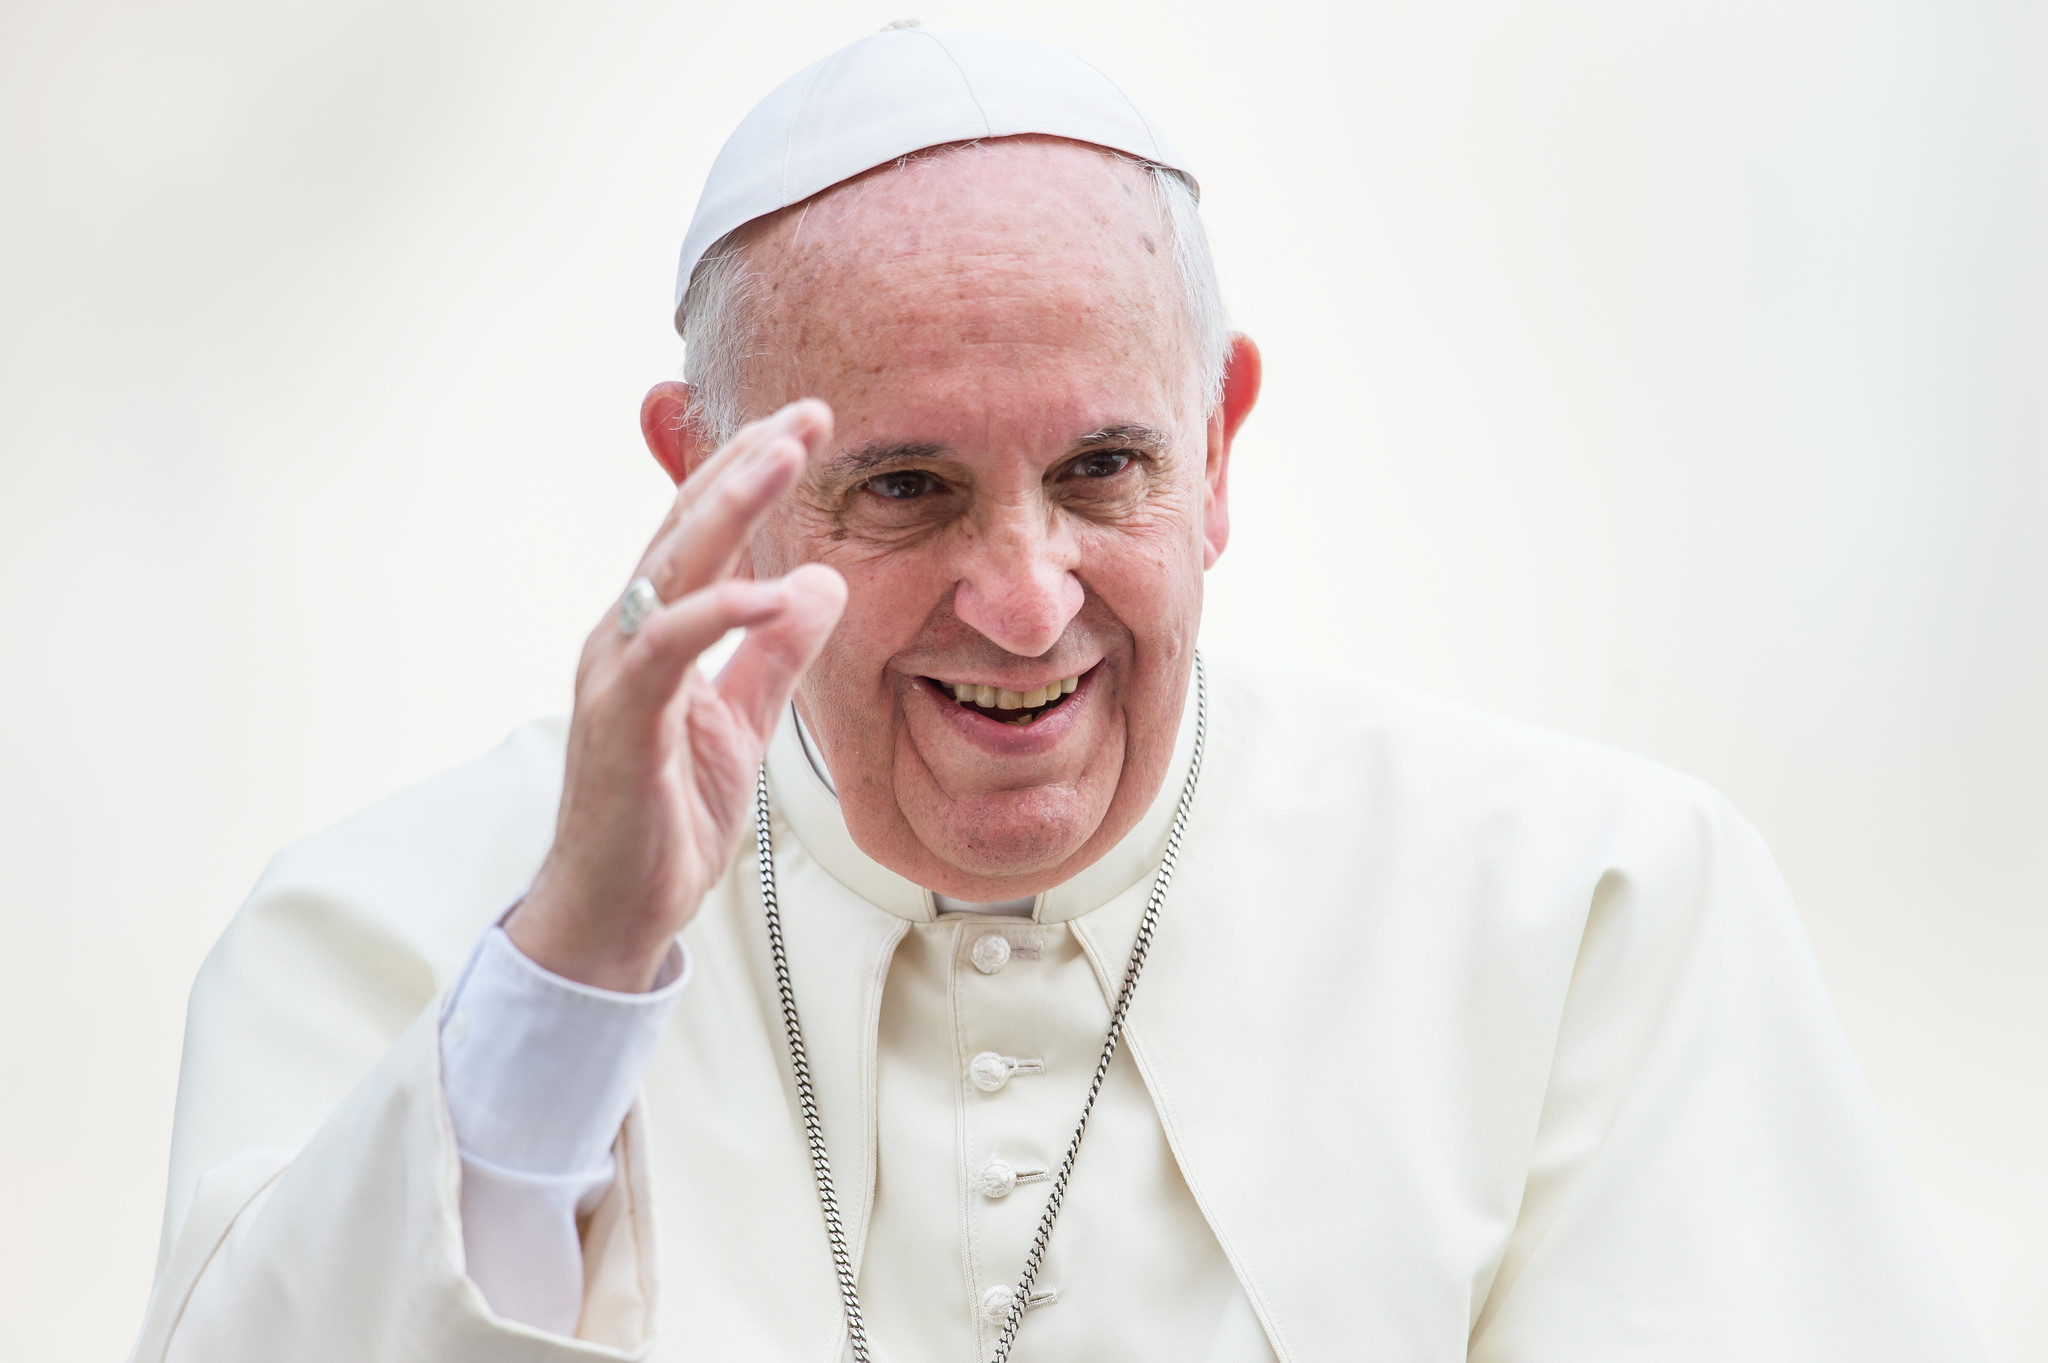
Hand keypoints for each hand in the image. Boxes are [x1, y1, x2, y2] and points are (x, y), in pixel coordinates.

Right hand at [506, 401, 845, 990]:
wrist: (619, 910)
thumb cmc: (668, 818)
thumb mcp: (745, 722)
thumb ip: (777, 653)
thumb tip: (820, 583)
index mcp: (654, 632)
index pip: (704, 533)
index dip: (750, 474)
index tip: (808, 426)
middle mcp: (625, 635)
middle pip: (685, 526)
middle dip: (746, 462)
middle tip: (807, 414)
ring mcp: (616, 672)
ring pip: (672, 566)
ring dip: (730, 506)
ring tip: (786, 457)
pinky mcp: (620, 718)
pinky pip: (668, 647)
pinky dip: (721, 612)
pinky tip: (776, 591)